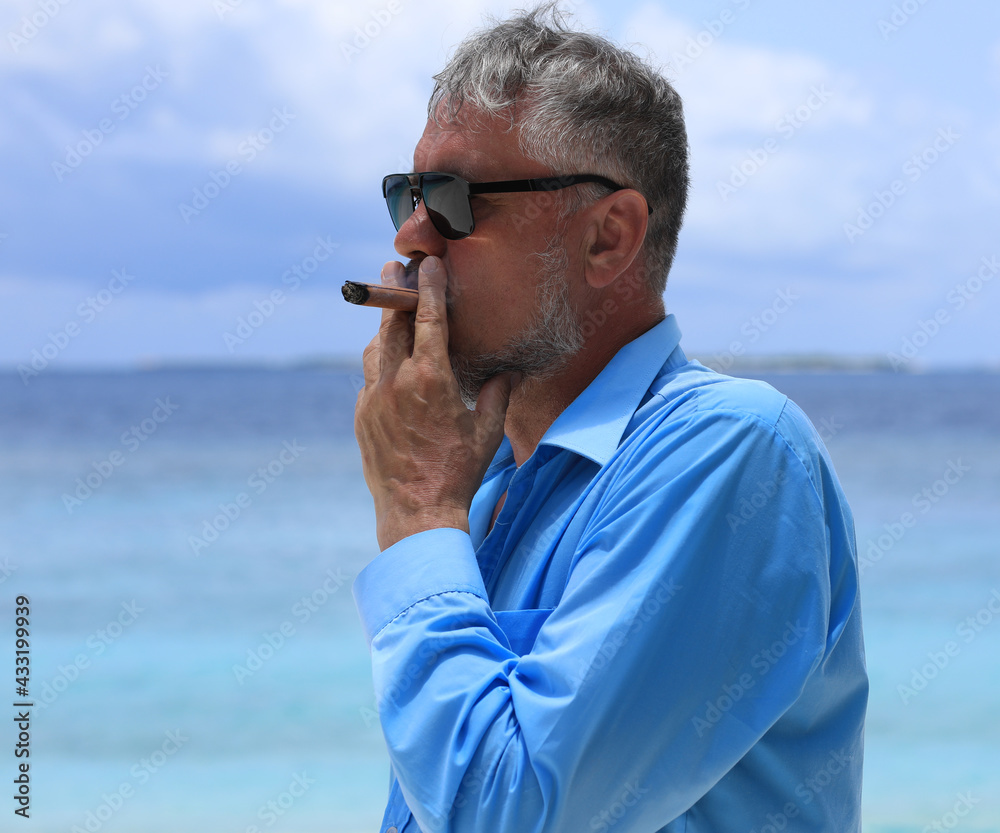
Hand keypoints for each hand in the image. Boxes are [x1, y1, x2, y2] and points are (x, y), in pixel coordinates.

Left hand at [354, 256, 514, 550]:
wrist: (416, 511)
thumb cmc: (459, 471)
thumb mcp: (487, 431)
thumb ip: (498, 394)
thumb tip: (512, 372)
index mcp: (430, 378)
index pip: (428, 318)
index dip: (429, 287)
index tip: (428, 264)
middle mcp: (396, 381)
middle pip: (393, 322)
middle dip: (395, 292)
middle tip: (395, 269)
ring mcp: (373, 397)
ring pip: (375, 347)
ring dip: (384, 325)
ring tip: (392, 311)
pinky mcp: (362, 415)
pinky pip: (368, 376)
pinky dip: (379, 360)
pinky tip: (387, 360)